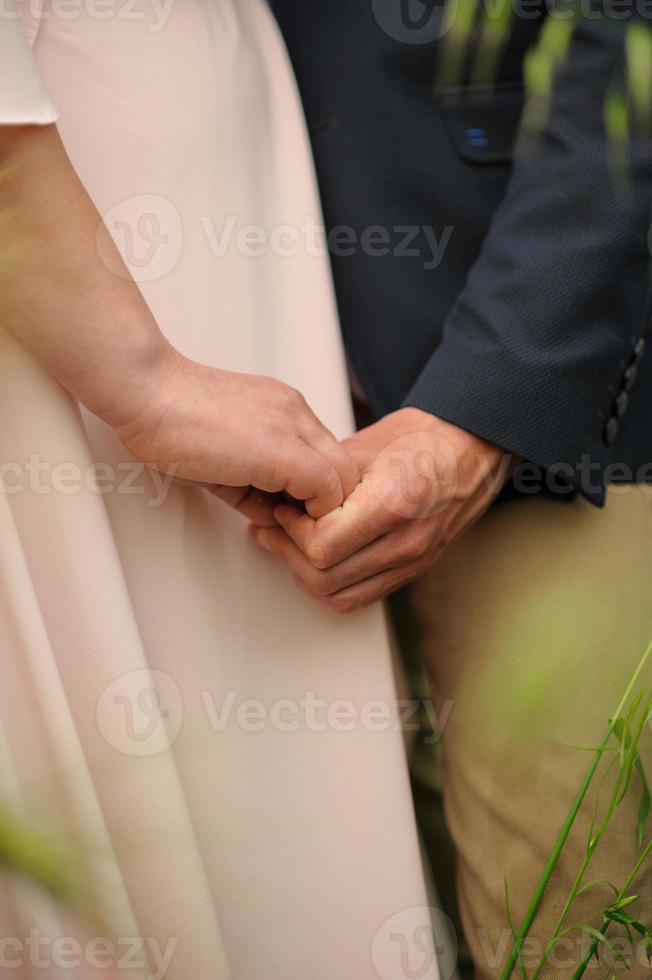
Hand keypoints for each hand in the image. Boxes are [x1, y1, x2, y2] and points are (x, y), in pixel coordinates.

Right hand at [115, 351, 358, 521]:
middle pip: (345, 469)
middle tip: (287, 525)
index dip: (313, 493)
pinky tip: (267, 517)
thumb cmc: (170, 419)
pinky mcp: (284, 451)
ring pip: (343, 481)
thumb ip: (254, 481)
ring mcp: (295, 429)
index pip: (327, 458)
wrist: (147, 393)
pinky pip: (324, 491)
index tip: (282, 511)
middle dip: (323, 506)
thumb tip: (271, 515)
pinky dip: (305, 517)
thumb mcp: (224, 454)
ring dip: (315, 513)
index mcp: (285, 411)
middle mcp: (297, 415)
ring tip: (274, 521)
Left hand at [251, 408, 512, 610]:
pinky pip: (360, 596)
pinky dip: (330, 584)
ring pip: (338, 596)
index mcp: (394, 503)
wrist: (474, 447)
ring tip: (289, 543)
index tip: (283, 509)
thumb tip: (281, 495)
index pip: (322, 546)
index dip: (291, 530)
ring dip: (305, 574)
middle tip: (275, 527)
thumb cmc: (426, 437)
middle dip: (289, 553)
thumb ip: (321, 478)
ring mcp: (414, 560)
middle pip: (325, 577)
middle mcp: (407, 540)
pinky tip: (317, 558)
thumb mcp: (365, 445)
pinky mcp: (414, 569)